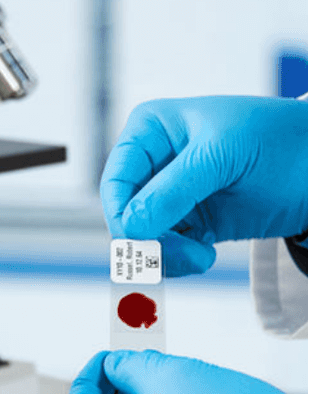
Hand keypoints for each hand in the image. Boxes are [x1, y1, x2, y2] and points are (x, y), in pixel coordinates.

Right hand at [100, 96, 307, 275]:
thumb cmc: (278, 139)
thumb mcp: (222, 155)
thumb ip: (172, 190)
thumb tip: (130, 226)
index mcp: (150, 132)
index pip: (116, 181)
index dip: (122, 214)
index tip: (142, 240)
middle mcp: (153, 163)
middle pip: (124, 214)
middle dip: (148, 241)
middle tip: (185, 257)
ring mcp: (171, 195)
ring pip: (141, 238)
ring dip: (166, 257)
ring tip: (201, 259)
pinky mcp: (192, 222)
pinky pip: (165, 251)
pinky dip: (178, 262)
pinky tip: (205, 256)